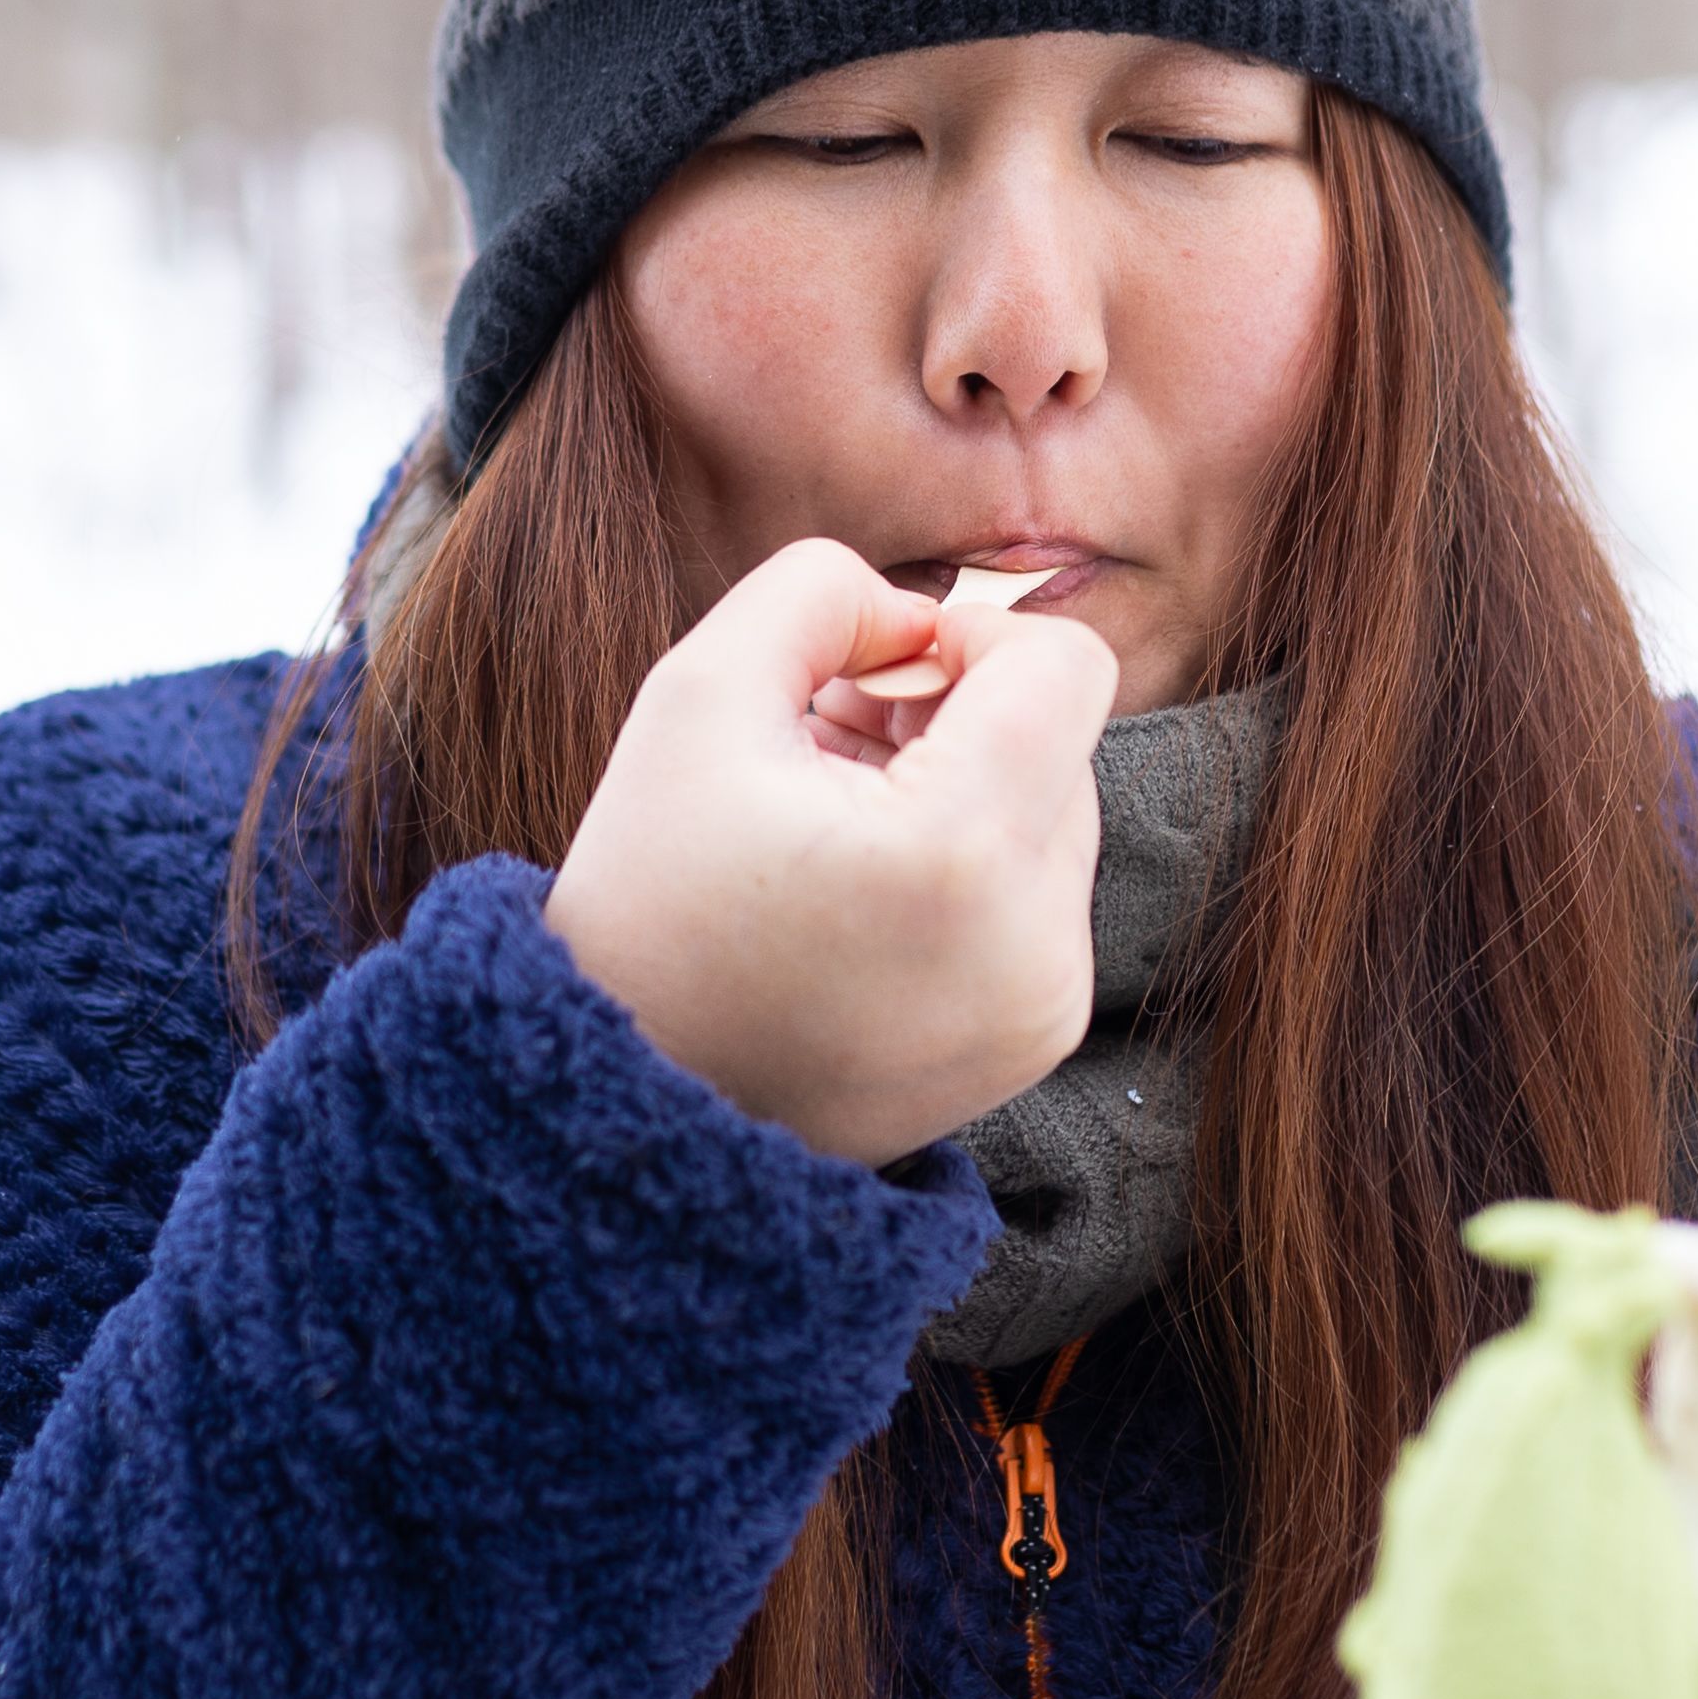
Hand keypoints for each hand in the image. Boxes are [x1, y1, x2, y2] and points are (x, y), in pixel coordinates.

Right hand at [542, 537, 1115, 1162]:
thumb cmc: (651, 896)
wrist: (631, 1107)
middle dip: (955, 719)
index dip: (970, 637)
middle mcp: (1035, 937)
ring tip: (832, 823)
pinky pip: (1040, 900)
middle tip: (829, 745)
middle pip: (1061, 739)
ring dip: (961, 791)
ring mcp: (1046, 1001)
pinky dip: (967, 874)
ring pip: (1054, 814)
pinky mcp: (1036, 1039)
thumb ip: (820, 592)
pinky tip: (860, 894)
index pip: (1066, 666)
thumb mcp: (697, 694)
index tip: (874, 676)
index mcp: (962, 850)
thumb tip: (919, 616)